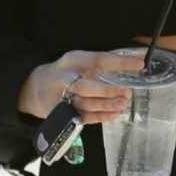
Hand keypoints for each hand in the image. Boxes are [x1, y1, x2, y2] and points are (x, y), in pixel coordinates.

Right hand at [17, 49, 145, 124]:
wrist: (35, 88)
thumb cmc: (66, 71)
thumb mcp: (79, 60)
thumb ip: (102, 61)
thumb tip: (133, 59)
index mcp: (74, 60)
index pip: (99, 59)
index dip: (120, 62)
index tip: (139, 64)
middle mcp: (66, 78)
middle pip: (85, 86)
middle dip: (107, 91)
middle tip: (127, 92)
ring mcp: (63, 98)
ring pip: (85, 104)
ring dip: (106, 105)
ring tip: (123, 104)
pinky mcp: (63, 114)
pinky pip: (84, 117)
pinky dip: (101, 116)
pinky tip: (114, 113)